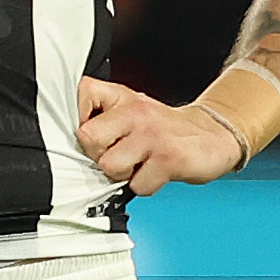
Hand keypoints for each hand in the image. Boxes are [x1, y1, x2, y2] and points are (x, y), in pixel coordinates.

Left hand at [78, 75, 246, 194]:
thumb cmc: (163, 128)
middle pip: (88, 138)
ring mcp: (153, 135)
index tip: (91, 129)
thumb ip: (101, 114)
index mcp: (122, 98)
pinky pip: (137, 186)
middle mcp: (136, 112)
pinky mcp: (169, 159)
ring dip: (122, 174)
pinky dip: (144, 186)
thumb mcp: (131, 108)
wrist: (213, 136)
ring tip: (137, 164)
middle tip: (117, 153)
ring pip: (109, 166)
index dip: (78, 116)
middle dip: (97, 154)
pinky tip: (155, 173)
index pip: (82, 93)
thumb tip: (66, 134)